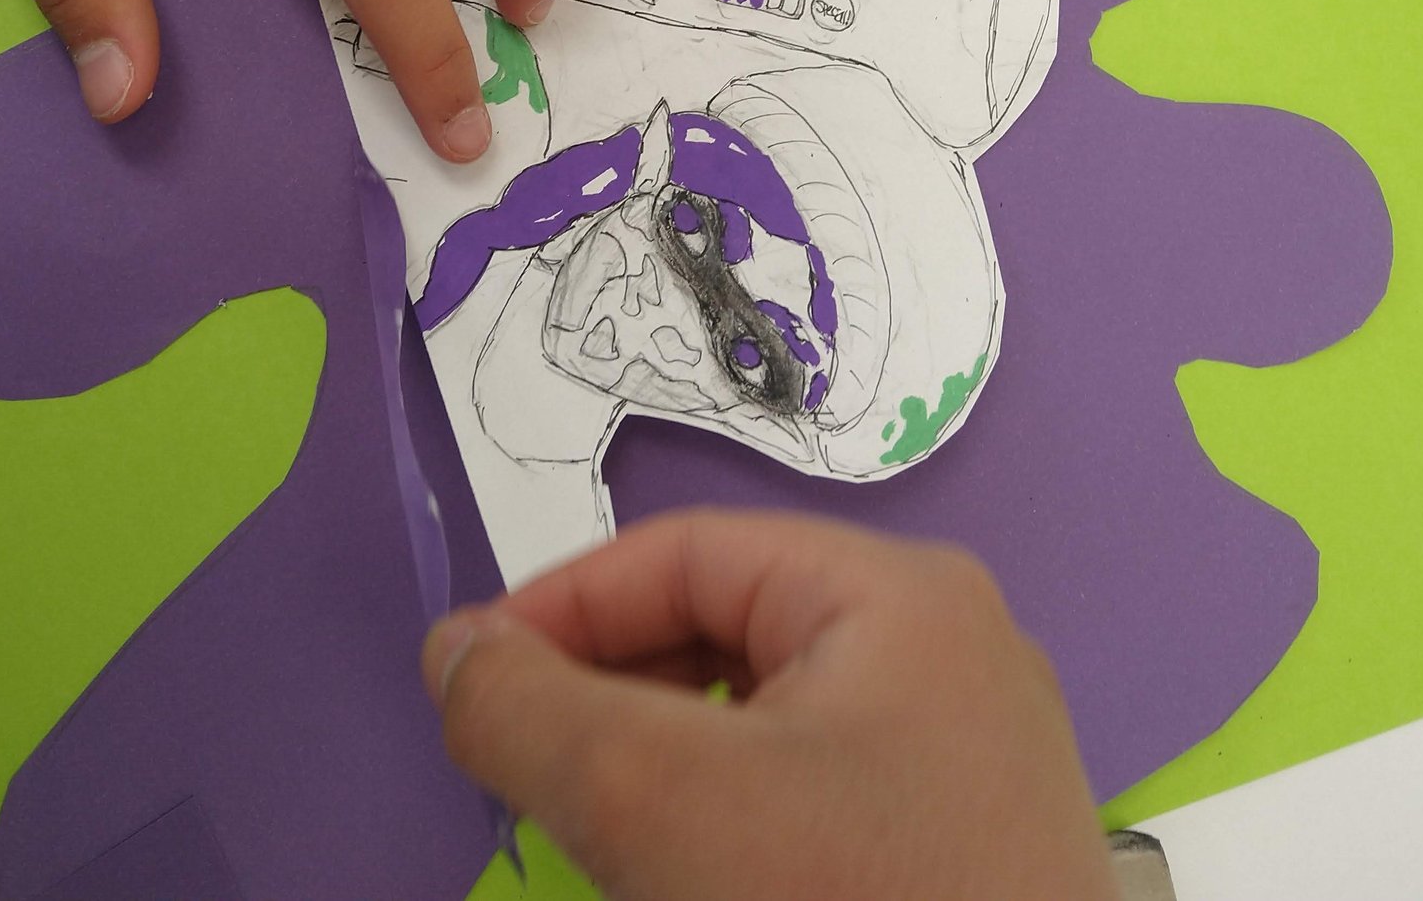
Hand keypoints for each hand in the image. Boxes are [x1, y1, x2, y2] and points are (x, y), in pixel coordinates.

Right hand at [421, 511, 1116, 900]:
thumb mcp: (655, 804)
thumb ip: (531, 711)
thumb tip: (454, 648)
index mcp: (898, 594)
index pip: (684, 554)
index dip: (558, 610)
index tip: (464, 689)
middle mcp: (949, 652)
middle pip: (726, 631)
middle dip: (609, 696)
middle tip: (524, 775)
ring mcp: (968, 758)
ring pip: (765, 721)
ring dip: (662, 769)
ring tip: (598, 839)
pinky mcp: (965, 850)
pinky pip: (816, 796)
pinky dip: (730, 823)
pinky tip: (688, 880)